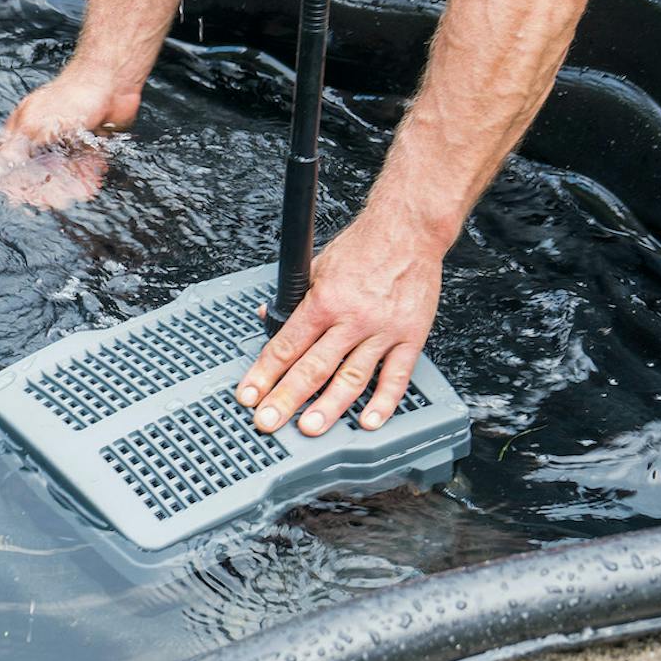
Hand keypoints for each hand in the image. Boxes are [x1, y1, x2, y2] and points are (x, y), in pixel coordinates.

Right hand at [0, 70, 137, 210]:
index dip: (17, 181)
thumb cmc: (73, 95)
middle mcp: (42, 136)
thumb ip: (17, 147)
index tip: (24, 198)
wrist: (113, 82)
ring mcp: (66, 140)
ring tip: (74, 195)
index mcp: (23, 128)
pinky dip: (86, 178)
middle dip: (46, 188)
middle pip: (38, 170)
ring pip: (63, 171)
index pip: (13, 161)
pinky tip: (89, 188)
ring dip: (67, 186)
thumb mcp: (38, 123)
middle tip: (55, 200)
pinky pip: (85, 166)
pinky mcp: (88, 143)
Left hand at [234, 208, 444, 435]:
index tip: (249, 395)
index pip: (286, 345)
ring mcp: (382, 330)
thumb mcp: (316, 266)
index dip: (264, 374)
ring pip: (352, 377)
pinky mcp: (411, 336)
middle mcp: (352, 319)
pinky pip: (396, 376)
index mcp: (324, 301)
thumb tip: (269, 316)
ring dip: (329, 407)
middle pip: (313, 367)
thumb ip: (295, 296)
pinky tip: (369, 421)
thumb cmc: (362, 247)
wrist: (408, 231)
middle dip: (287, 397)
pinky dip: (384, 402)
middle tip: (268, 421)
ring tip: (309, 429)